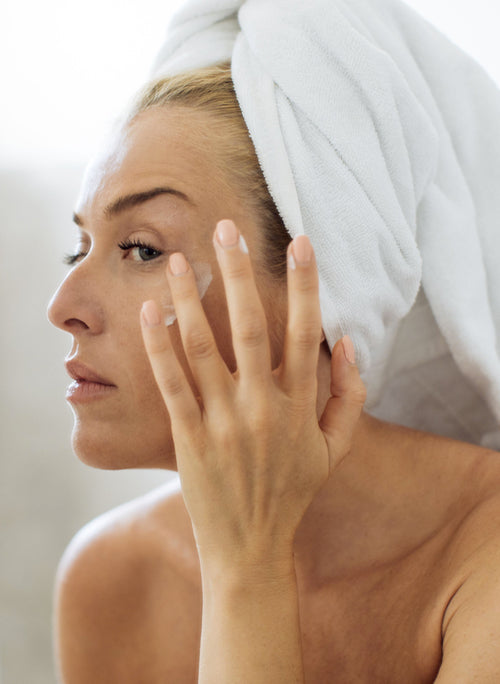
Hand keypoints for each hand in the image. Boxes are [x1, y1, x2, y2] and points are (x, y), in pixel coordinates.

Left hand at [141, 219, 365, 573]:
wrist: (252, 547)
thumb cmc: (294, 492)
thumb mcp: (337, 449)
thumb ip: (351, 395)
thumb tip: (349, 340)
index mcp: (301, 406)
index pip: (306, 332)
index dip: (306, 285)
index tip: (299, 242)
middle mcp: (263, 407)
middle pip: (250, 327)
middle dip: (239, 273)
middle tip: (227, 228)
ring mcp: (223, 422)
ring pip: (202, 347)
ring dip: (189, 298)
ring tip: (177, 258)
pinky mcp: (189, 438)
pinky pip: (172, 384)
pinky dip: (159, 346)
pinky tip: (150, 311)